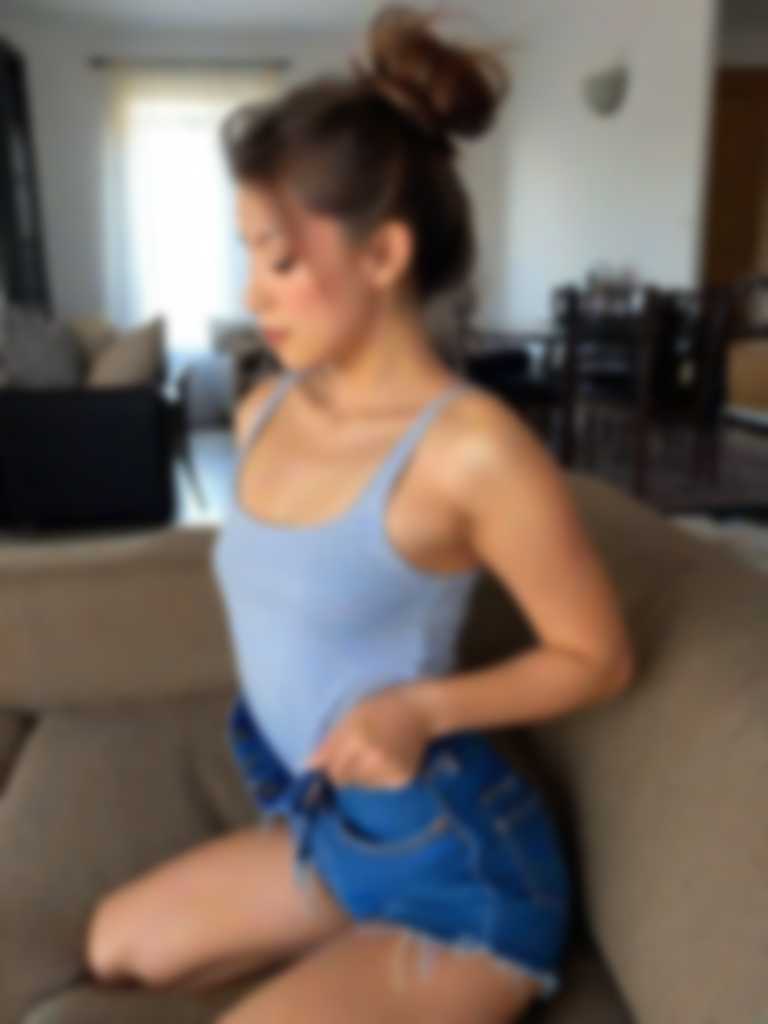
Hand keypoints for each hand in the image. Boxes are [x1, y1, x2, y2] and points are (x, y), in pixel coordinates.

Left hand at [303, 684, 432, 788]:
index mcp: (356, 737)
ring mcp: (389, 770)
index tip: (336, 759)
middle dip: (344, 770)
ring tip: (373, 755)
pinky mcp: (402, 779)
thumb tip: (306, 767)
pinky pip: (378, 787)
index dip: (330, 766)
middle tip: (358, 753)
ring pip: (361, 785)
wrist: (420, 710)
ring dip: (361, 775)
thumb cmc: (381, 708)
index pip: (332, 768)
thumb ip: (329, 743)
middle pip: (345, 780)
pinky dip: (376, 778)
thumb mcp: (351, 717)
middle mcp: (372, 756)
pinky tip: (385, 761)